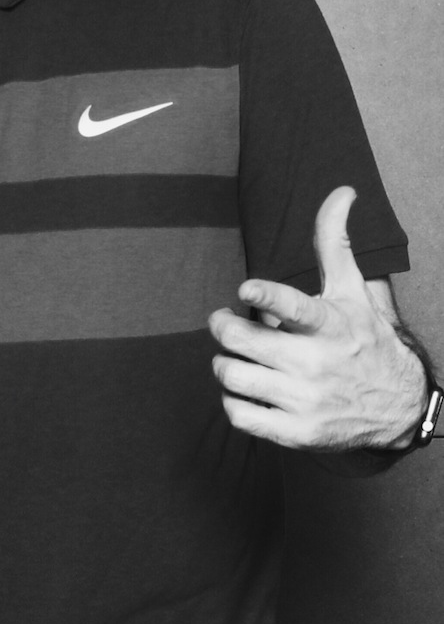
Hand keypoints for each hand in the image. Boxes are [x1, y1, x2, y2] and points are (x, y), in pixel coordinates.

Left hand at [208, 186, 425, 450]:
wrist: (398, 406)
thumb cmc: (365, 338)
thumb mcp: (354, 292)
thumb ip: (335, 244)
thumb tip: (341, 191)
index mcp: (331, 324)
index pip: (296, 308)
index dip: (266, 296)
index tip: (246, 287)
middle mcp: (318, 362)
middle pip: (244, 341)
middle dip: (224, 326)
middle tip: (226, 322)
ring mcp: (306, 400)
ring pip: (233, 375)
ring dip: (226, 364)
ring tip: (238, 358)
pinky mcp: (296, 432)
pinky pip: (238, 414)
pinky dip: (234, 401)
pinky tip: (249, 390)